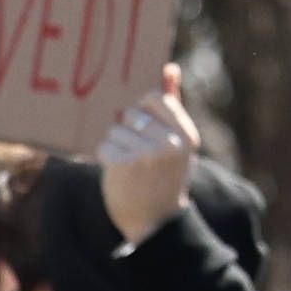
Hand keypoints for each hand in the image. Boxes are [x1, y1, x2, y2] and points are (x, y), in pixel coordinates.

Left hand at [96, 67, 199, 245]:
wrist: (156, 221)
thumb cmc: (166, 177)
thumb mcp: (178, 143)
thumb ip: (173, 106)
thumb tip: (169, 68)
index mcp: (186, 135)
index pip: (155, 98)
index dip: (144, 110)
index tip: (144, 127)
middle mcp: (170, 143)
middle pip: (132, 113)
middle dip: (128, 129)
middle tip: (138, 152)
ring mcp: (147, 154)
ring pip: (115, 129)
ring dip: (116, 145)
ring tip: (129, 164)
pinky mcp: (124, 164)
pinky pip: (104, 145)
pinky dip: (106, 157)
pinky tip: (119, 171)